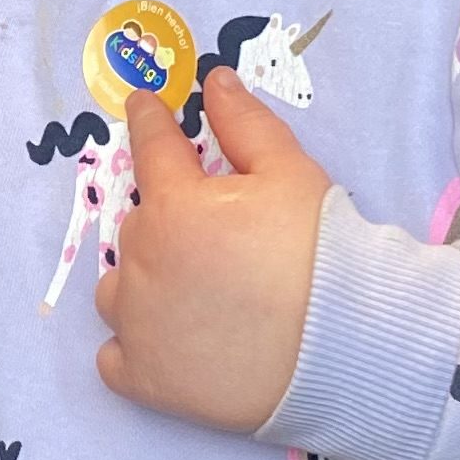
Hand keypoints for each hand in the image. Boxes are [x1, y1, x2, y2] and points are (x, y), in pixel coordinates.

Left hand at [94, 71, 329, 430]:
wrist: (345, 347)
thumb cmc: (323, 253)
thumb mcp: (291, 173)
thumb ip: (245, 123)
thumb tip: (214, 79)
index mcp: (175, 206)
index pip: (151, 148)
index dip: (149, 121)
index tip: (143, 106)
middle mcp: (142, 262)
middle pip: (139, 227)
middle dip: (167, 222)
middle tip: (215, 239)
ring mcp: (138, 325)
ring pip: (117, 291)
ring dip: (141, 284)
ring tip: (190, 295)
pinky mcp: (146, 380)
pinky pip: (115, 358)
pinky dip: (136, 347)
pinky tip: (173, 344)